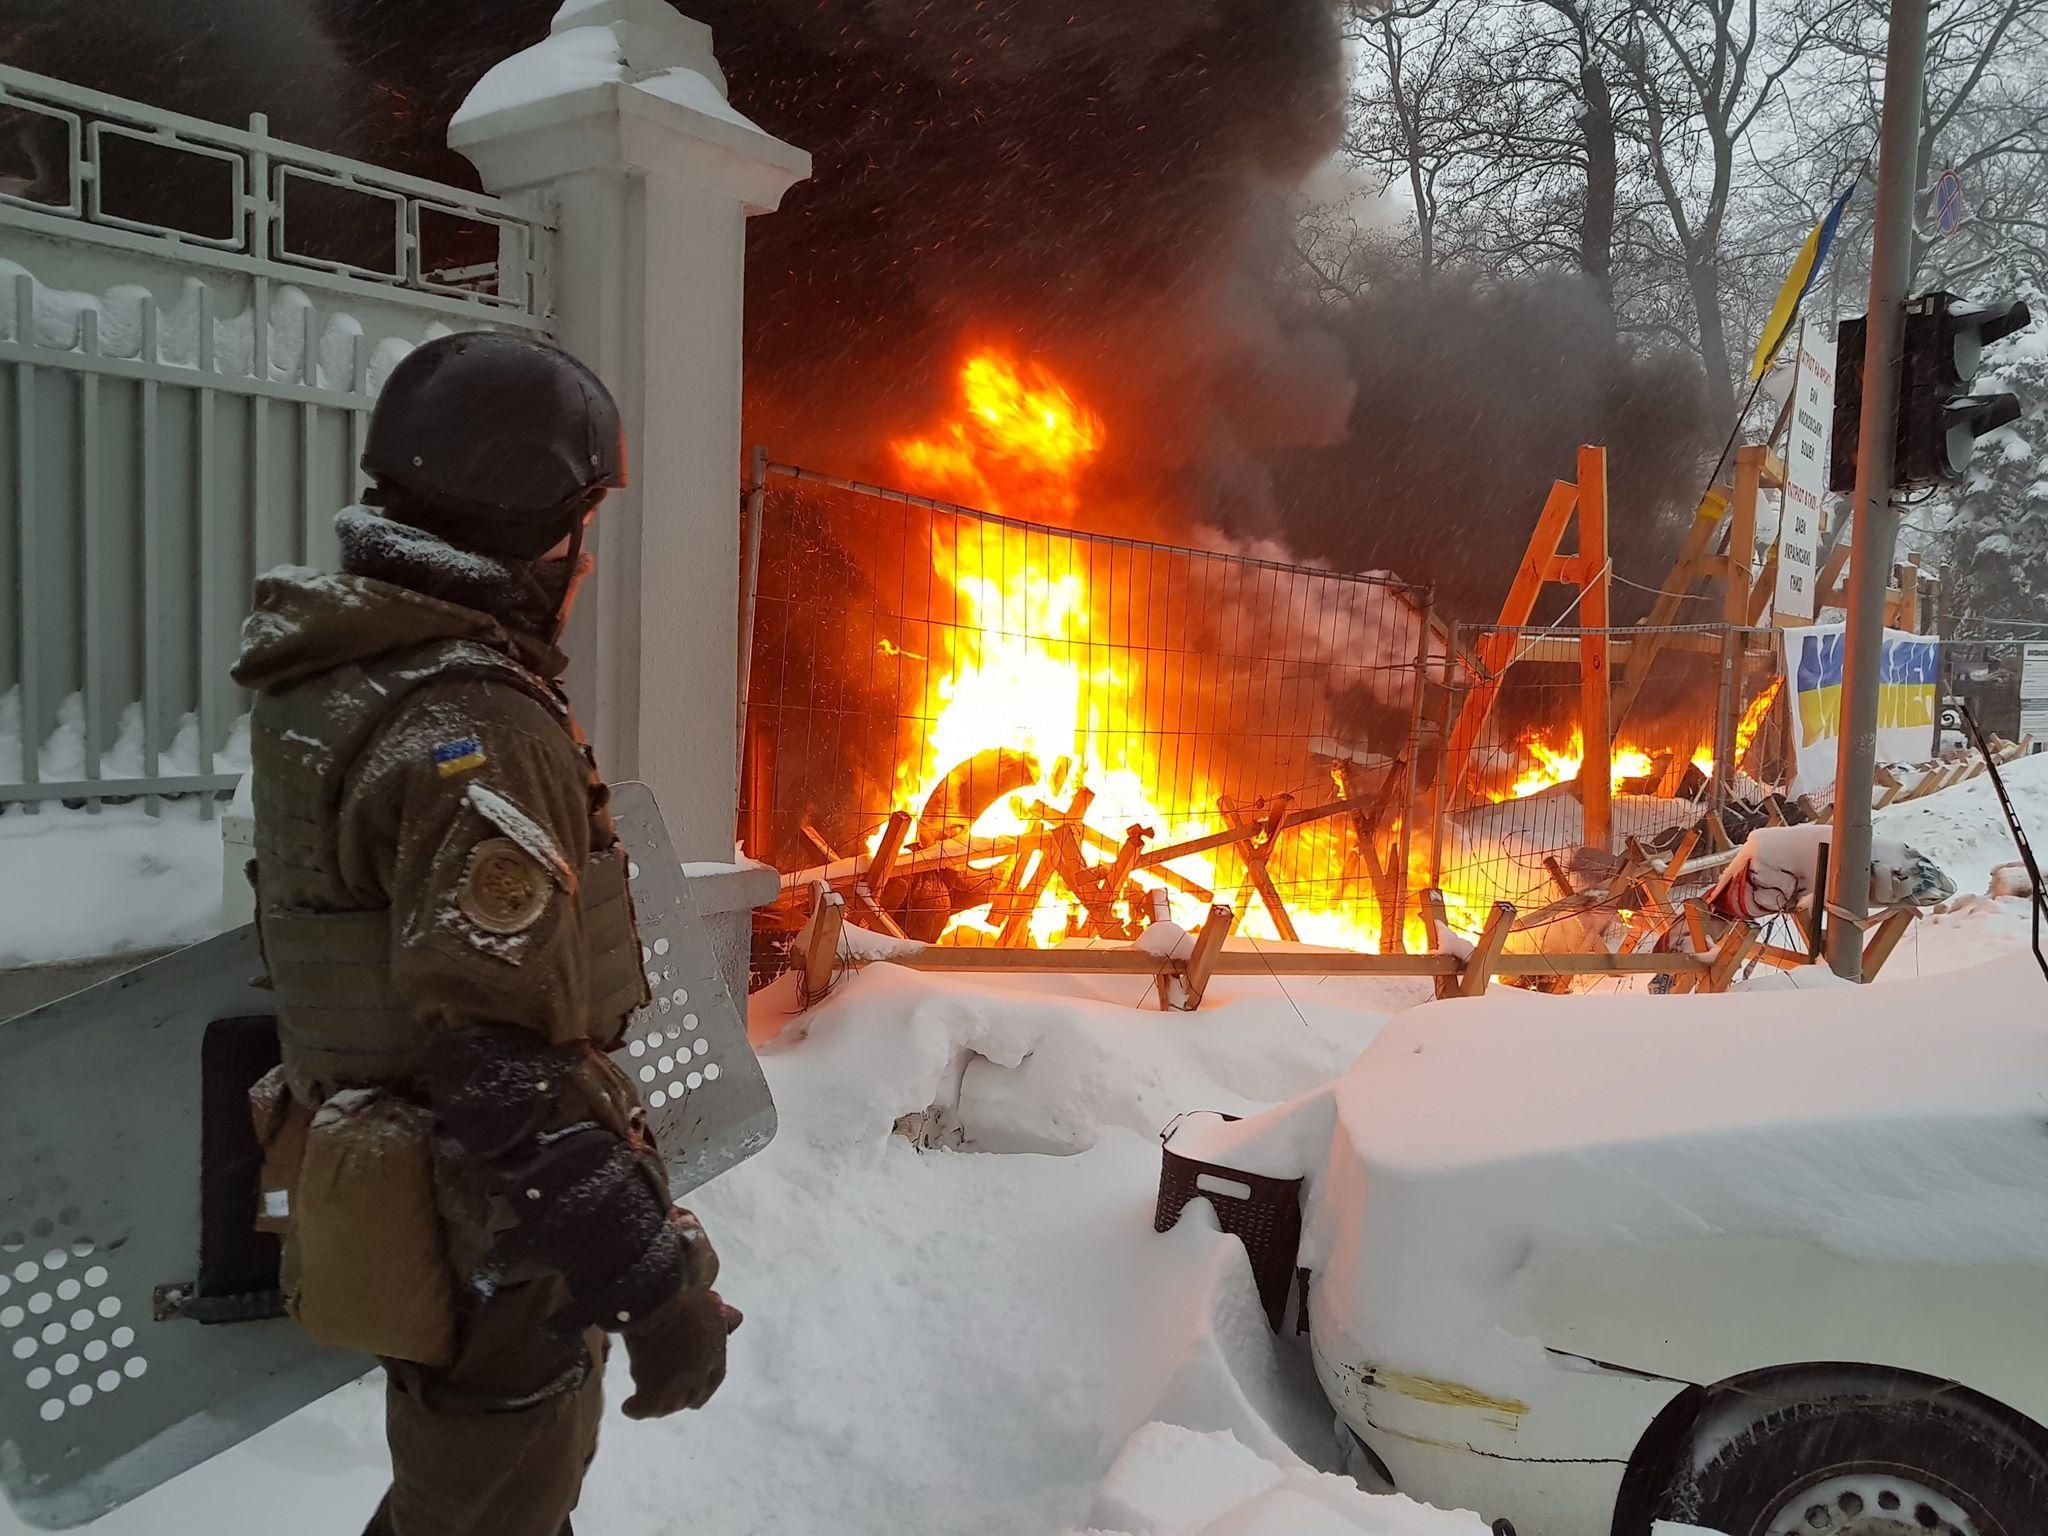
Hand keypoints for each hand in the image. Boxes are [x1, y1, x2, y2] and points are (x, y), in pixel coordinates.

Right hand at [620, 1288, 742, 1418]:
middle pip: (691, 1398)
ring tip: (644, 1399)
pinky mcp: (654, 1391)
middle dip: (679, 1396)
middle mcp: (700, 1375)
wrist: (662, 1297)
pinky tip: (629, 1406)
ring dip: (657, 1404)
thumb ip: (723, 1318)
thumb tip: (735, 1320)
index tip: (690, 1386)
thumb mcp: (712, 1305)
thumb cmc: (685, 1294)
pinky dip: (635, 1408)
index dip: (701, 1384)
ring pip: (668, 1406)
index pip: (713, 1380)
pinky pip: (643, 1408)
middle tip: (662, 1391)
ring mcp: (678, 1386)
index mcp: (716, 1355)